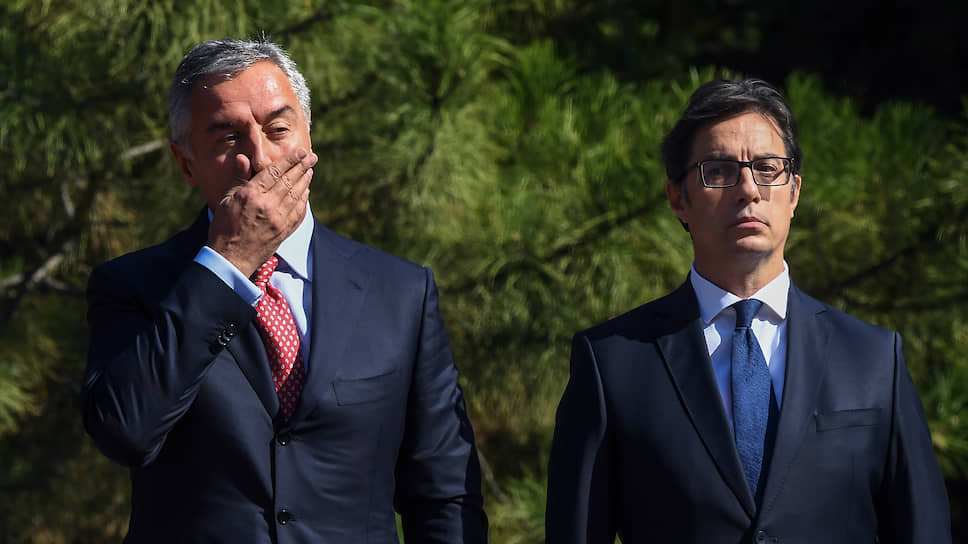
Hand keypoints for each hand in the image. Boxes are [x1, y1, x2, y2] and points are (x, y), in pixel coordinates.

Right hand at [206, 148, 317, 276]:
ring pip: (297, 195)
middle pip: (289, 181)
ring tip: (310, 170)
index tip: (301, 151)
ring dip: (305, 181)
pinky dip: (304, 200)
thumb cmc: (223, 227)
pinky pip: (299, 212)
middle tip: (312, 156)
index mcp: (252, 195)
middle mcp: (268, 206)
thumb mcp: (225, 199)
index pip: (275, 171)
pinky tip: (306, 192)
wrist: (230, 258)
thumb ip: (238, 178)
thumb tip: (244, 157)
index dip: (290, 159)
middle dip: (302, 166)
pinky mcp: (284, 231)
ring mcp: (278, 220)